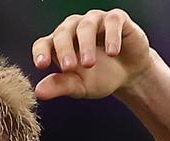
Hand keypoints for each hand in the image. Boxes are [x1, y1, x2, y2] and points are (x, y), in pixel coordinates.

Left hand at [32, 8, 152, 99]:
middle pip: (63, 32)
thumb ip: (59, 86)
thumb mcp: (79, 86)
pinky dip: (111, 36)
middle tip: (68, 67)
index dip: (41, 52)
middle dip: (64, 49)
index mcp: (60, 45)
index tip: (42, 65)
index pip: (44, 43)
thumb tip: (39, 92)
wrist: (130, 74)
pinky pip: (111, 21)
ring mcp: (95, 21)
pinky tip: (113, 52)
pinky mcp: (116, 19)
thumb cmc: (101, 77)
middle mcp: (74, 28)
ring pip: (86, 25)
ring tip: (89, 64)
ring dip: (86, 44)